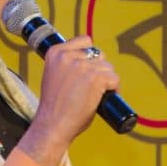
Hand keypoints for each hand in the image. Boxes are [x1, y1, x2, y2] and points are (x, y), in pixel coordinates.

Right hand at [17, 36, 119, 165]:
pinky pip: (114, 79)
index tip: (88, 69)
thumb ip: (66, 66)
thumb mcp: (53, 76)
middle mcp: (68, 56)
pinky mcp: (95, 78)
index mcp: (55, 53)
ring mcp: (82, 66)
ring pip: (108, 67)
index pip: (84, 41)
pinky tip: (103, 98)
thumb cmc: (54, 107)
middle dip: (98, 69)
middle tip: (92, 86)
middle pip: (98, 55)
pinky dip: (113, 89)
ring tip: (97, 94)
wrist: (52, 125)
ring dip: (106, 80)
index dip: (89, 56)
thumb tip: (89, 62)